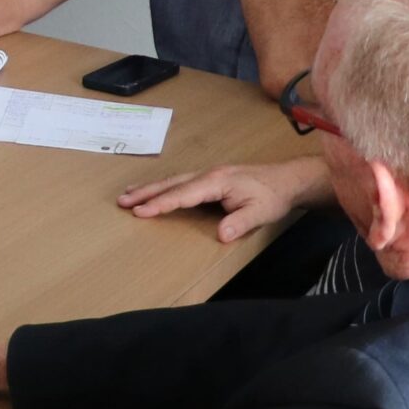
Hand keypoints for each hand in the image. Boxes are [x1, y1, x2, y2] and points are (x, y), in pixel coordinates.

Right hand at [118, 158, 317, 242]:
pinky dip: (163, 186)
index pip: (183, 194)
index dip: (161, 203)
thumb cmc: (273, 196)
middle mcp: (208, 174)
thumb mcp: (261, 212)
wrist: (287, 179)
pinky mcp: (210, 178)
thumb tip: (221, 234)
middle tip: (121, 200)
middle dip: (145, 192)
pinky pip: (180, 181)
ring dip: (150, 187)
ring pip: (173, 180)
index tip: (140, 211)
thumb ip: (240, 222)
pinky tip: (155, 190)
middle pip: (171, 183)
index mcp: (217, 182)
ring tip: (128, 193)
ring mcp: (208, 174)